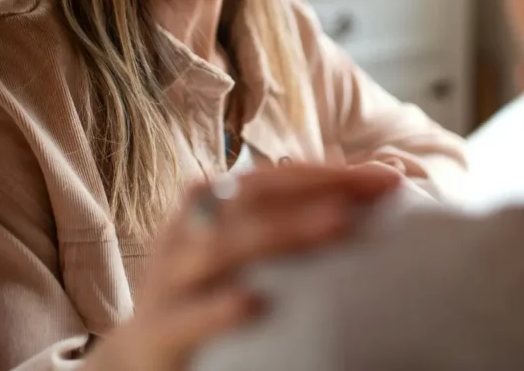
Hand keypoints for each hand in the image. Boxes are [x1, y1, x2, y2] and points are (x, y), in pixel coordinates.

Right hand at [87, 164, 399, 370]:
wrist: (139, 359)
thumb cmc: (204, 295)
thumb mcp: (237, 250)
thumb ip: (279, 219)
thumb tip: (343, 188)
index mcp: (211, 208)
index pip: (274, 178)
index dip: (327, 172)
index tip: (384, 177)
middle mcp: (191, 231)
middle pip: (254, 196)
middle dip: (318, 187)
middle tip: (375, 187)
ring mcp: (172, 278)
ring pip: (226, 245)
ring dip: (283, 231)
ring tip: (339, 223)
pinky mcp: (158, 330)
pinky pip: (187, 316)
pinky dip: (218, 308)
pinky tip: (252, 303)